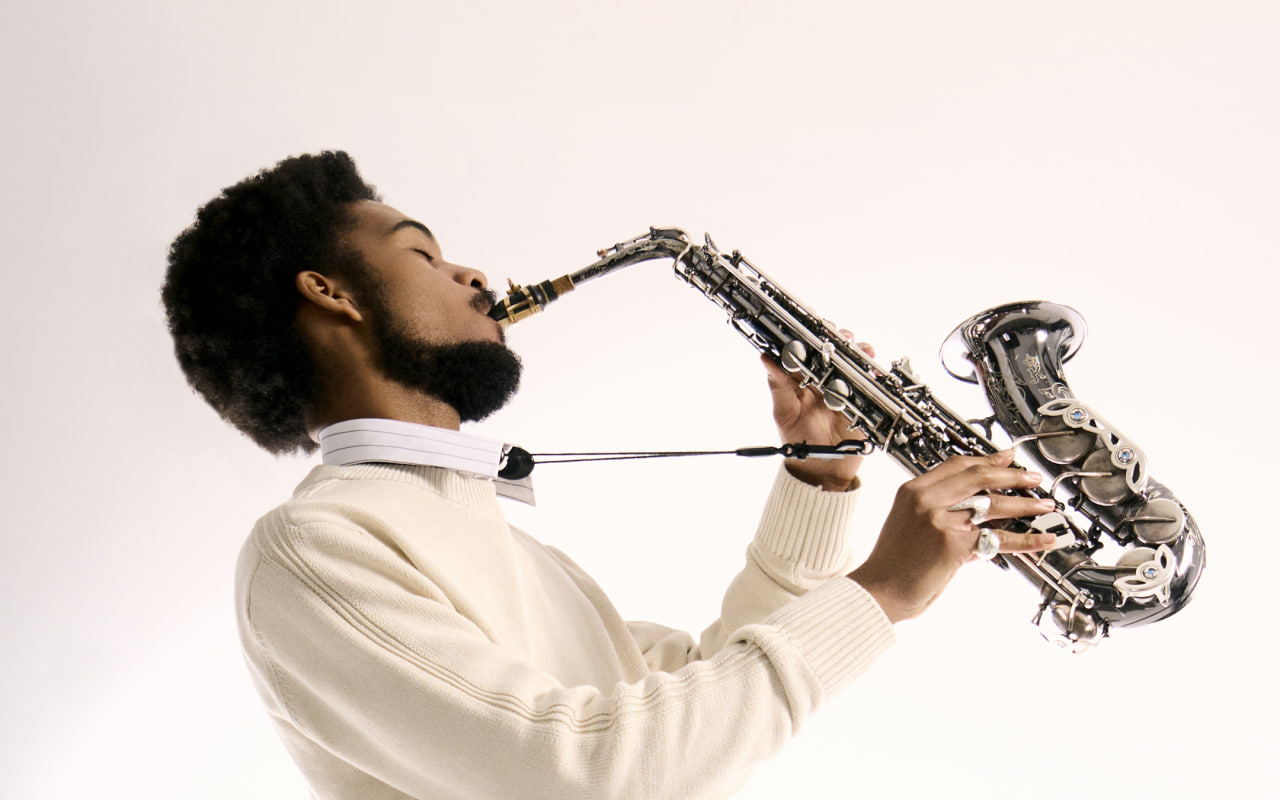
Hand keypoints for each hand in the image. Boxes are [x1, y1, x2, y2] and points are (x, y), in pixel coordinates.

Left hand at [763, 329, 874, 491]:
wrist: (822, 470)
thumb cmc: (799, 441)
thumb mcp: (785, 412)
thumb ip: (778, 385)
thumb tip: (765, 358)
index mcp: (803, 380)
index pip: (806, 349)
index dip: (809, 334)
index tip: (811, 323)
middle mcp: (824, 380)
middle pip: (833, 351)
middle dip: (837, 338)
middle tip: (839, 334)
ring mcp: (844, 390)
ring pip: (853, 363)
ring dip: (857, 351)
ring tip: (859, 347)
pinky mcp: (861, 402)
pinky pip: (869, 383)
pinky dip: (872, 373)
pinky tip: (871, 367)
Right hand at [848, 451, 1057, 622]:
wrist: (878, 590)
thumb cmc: (893, 563)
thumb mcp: (910, 523)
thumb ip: (940, 510)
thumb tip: (978, 507)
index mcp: (912, 490)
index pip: (957, 464)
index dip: (987, 460)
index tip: (1007, 459)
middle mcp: (926, 499)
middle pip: (979, 476)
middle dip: (1012, 476)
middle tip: (1032, 478)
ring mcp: (939, 520)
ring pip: (993, 504)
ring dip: (1025, 504)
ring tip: (1044, 506)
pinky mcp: (953, 544)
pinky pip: (998, 539)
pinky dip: (1026, 540)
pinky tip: (1043, 540)